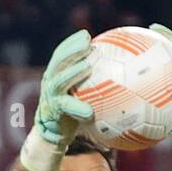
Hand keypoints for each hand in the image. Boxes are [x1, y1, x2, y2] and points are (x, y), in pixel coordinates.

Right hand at [20, 30, 94, 170]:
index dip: (72, 43)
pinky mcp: (52, 113)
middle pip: (58, 61)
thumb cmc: (73, 112)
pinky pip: (65, 108)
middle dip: (71, 50)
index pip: (61, 54)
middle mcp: (50, 82)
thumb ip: (94, 82)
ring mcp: (49, 97)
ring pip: (58, 81)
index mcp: (56, 74)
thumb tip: (122, 72)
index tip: (86, 35)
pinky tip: (90, 112)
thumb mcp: (82, 93)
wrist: (54, 135)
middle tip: (87, 42)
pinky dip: (77, 108)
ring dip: (73, 72)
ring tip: (88, 65)